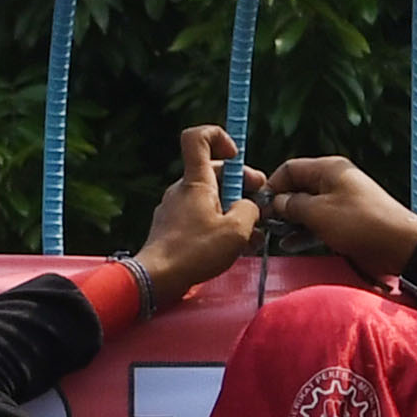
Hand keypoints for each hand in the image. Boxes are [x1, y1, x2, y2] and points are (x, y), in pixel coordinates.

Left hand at [135, 124, 264, 303]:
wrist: (155, 280)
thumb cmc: (194, 252)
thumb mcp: (237, 229)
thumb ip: (251, 209)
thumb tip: (251, 207)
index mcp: (195, 182)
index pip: (198, 138)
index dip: (219, 136)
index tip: (236, 155)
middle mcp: (182, 190)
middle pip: (215, 172)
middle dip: (243, 185)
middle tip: (260, 204)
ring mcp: (175, 209)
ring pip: (211, 199)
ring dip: (234, 210)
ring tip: (254, 233)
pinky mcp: (172, 228)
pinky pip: (200, 217)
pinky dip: (219, 225)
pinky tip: (236, 245)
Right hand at [260, 155, 416, 284]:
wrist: (397, 245)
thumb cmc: (360, 223)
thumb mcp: (318, 212)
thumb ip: (291, 205)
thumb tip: (275, 203)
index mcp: (329, 169)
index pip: (289, 169)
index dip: (271, 186)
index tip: (259, 207)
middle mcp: (334, 180)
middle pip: (296, 187)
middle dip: (279, 206)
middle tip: (264, 225)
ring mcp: (340, 200)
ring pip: (305, 207)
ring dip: (290, 221)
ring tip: (275, 237)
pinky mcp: (344, 219)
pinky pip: (317, 221)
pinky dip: (303, 230)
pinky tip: (291, 244)